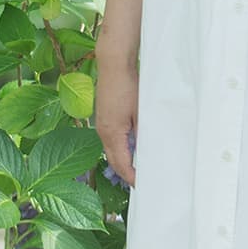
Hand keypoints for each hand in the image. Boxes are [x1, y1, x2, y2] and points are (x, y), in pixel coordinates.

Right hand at [94, 55, 138, 186]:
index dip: (131, 176)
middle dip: (125, 172)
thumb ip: (143, 134)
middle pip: (113, 160)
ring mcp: (100, 124)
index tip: (141, 184)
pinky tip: (131, 145)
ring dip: (122, 159)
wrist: (113, 63)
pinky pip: (110, 139)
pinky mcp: (102, 116)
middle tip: (139, 180)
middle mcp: (102, 131)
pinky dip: (120, 146)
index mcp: (111, 133)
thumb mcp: (140, 112)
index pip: (121, 164)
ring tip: (138, 165)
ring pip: (111, 150)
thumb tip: (147, 151)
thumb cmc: (127, 85)